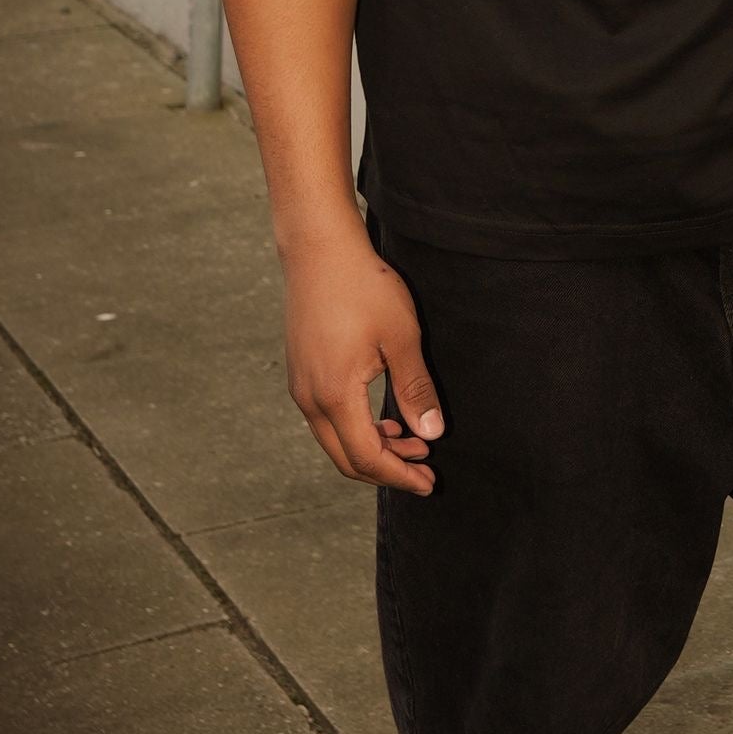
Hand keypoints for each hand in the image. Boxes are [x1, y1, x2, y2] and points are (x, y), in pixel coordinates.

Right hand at [280, 223, 444, 491]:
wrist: (319, 250)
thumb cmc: (363, 287)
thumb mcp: (402, 338)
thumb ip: (415, 389)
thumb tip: (432, 434)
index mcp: (336, 395)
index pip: (368, 457)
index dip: (400, 475)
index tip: (429, 483)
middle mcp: (310, 398)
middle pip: (346, 458)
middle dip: (387, 470)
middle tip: (425, 470)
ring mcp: (301, 386)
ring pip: (335, 439)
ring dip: (372, 449)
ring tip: (413, 441)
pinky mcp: (300, 373)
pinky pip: (326, 419)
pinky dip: (356, 429)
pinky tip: (383, 418)